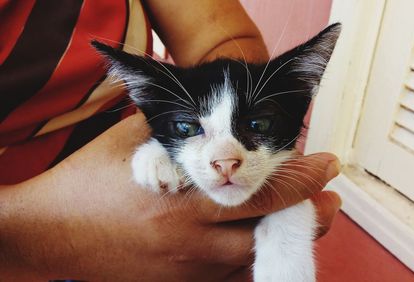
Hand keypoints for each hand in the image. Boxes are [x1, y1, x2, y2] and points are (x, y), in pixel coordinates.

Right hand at [0, 114, 340, 280]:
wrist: (49, 234)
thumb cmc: (88, 181)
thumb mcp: (132, 142)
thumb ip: (175, 128)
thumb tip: (206, 113)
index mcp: (183, 200)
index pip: (260, 190)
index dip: (301, 178)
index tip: (327, 164)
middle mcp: (192, 241)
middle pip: (269, 233)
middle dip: (311, 216)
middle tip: (331, 200)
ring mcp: (187, 270)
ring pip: (256, 261)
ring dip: (287, 239)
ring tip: (309, 220)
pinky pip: (230, 279)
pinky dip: (254, 260)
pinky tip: (262, 244)